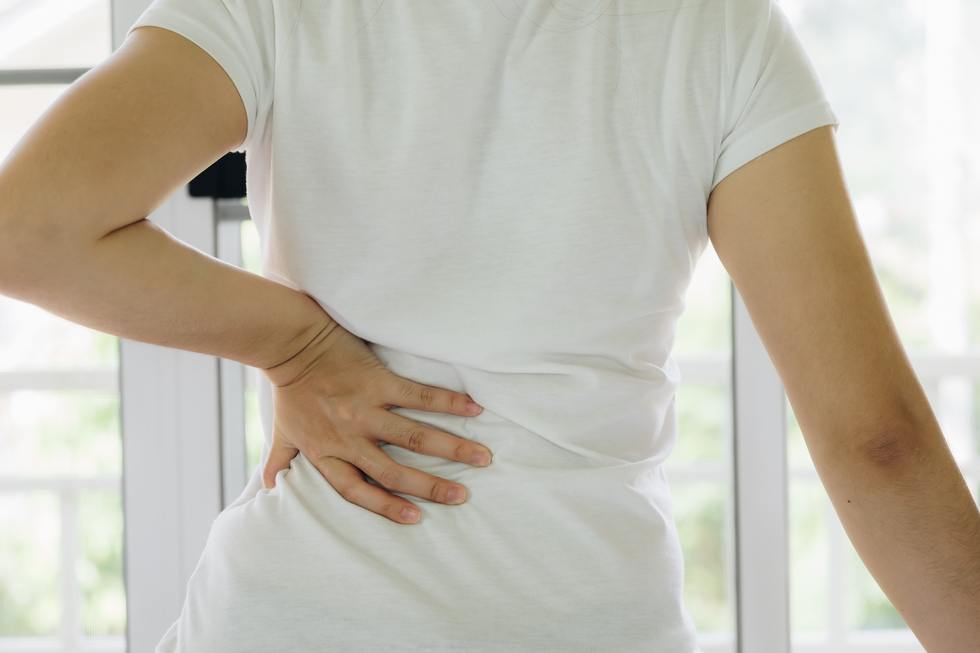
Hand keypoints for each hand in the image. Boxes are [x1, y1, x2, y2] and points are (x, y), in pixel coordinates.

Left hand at [261, 318, 491, 523]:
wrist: (291, 342)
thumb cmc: (289, 389)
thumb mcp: (282, 431)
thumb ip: (280, 462)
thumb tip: (269, 488)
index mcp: (325, 454)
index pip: (357, 491)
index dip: (386, 508)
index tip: (417, 518)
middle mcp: (347, 437)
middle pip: (393, 471)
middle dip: (431, 487)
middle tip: (462, 496)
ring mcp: (365, 409)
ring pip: (415, 437)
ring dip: (452, 448)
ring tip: (482, 458)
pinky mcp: (378, 380)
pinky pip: (419, 396)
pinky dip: (448, 403)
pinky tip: (474, 409)